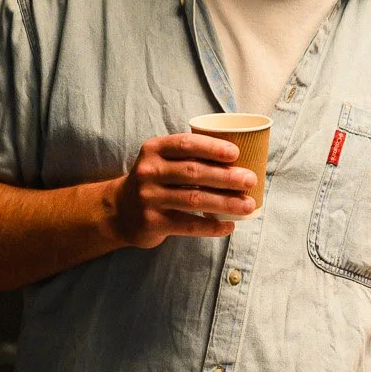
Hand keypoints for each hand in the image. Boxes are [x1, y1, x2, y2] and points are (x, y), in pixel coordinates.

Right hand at [108, 133, 256, 248]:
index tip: (236, 153)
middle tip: (250, 180)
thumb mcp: (162, 161)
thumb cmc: (155, 181)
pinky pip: (188, 225)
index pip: (186, 144)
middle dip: (227, 176)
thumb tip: (239, 160)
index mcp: (154, 150)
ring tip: (248, 205)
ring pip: (194, 200)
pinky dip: (212, 227)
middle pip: (194, 173)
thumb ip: (189, 156)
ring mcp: (149, 198)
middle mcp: (149, 172)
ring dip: (226, 203)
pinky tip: (229, 226)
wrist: (119, 211)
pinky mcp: (152, 222)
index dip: (212, 148)